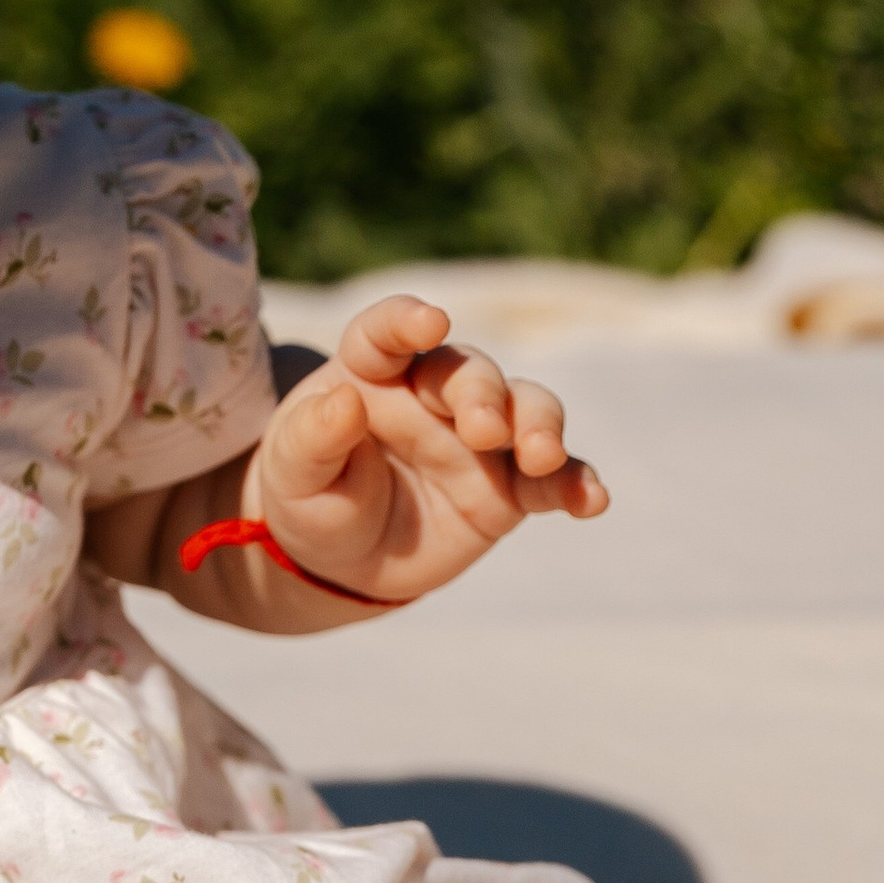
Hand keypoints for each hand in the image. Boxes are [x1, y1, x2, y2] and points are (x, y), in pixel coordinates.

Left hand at [251, 295, 605, 602]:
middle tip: (483, 428)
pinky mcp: (509, 487)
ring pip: (525, 410)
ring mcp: (480, 439)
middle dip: (483, 394)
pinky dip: (574, 484)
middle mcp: (434, 395)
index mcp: (372, 374)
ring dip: (540, 426)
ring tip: (540, 457)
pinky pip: (550, 479)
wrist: (338, 560)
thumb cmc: (310, 497)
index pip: (388, 335)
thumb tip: (343, 401)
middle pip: (470, 373)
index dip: (407, 322)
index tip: (428, 323)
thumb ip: (312, 437)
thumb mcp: (292, 474)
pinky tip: (592, 500)